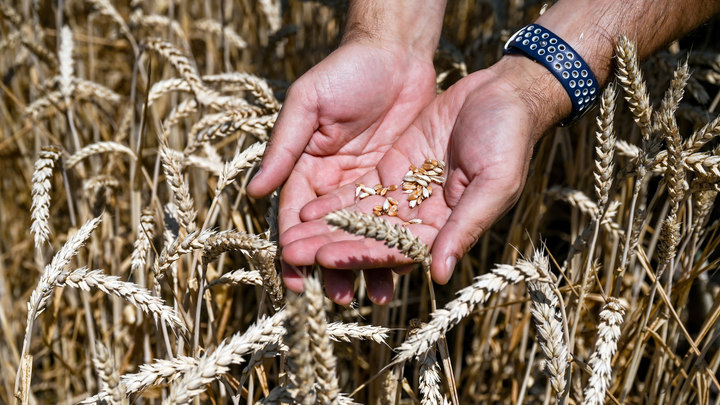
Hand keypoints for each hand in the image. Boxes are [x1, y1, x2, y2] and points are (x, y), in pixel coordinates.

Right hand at [247, 41, 436, 296]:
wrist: (395, 53)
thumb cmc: (345, 72)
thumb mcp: (308, 105)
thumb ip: (284, 147)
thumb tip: (253, 193)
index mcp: (306, 167)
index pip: (296, 215)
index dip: (295, 246)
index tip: (294, 277)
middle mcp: (334, 183)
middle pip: (330, 233)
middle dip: (332, 266)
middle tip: (338, 298)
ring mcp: (366, 185)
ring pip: (364, 234)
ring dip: (366, 264)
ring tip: (375, 295)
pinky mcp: (396, 182)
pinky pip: (394, 220)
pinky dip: (396, 243)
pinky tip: (403, 267)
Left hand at [280, 56, 565, 303]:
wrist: (504, 93)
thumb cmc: (508, 138)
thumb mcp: (494, 182)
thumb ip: (464, 226)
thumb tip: (438, 274)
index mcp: (447, 227)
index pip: (398, 249)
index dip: (361, 254)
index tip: (325, 259)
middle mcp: (423, 216)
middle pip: (371, 239)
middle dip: (332, 247)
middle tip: (293, 256)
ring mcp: (407, 193)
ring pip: (360, 218)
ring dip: (326, 230)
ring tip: (289, 241)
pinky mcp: (394, 168)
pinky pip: (361, 191)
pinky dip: (335, 202)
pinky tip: (305, 211)